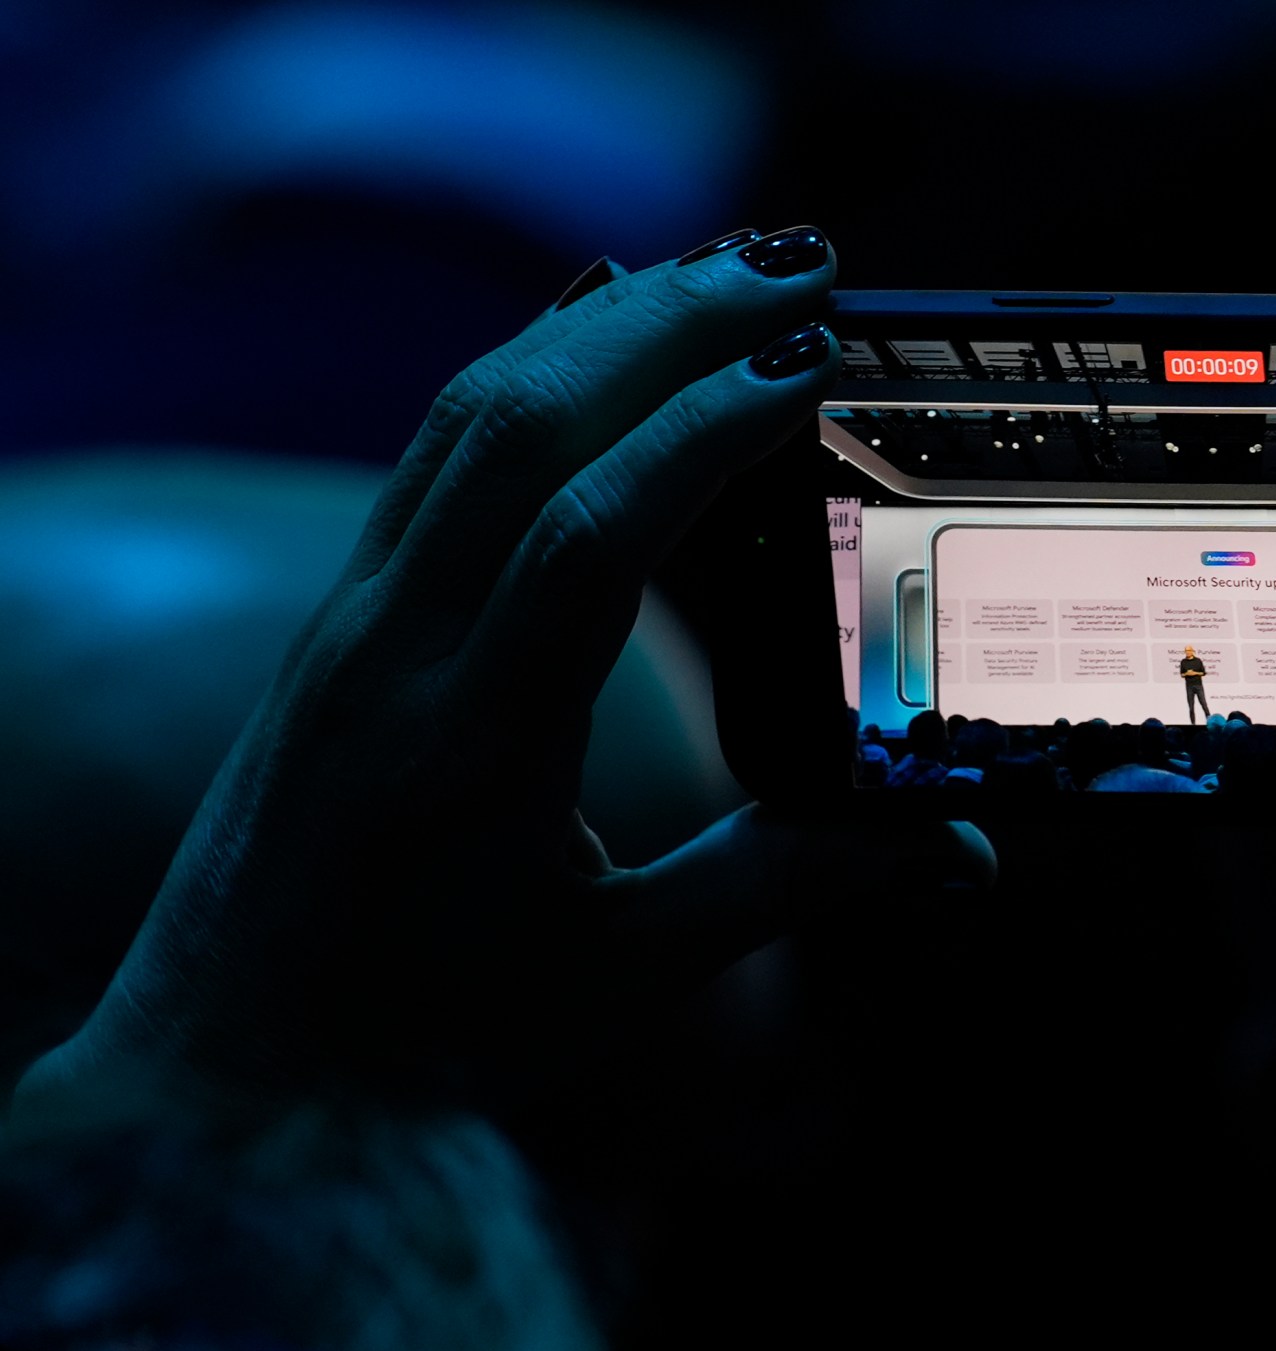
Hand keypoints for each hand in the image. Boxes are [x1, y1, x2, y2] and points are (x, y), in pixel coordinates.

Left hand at [19, 228, 989, 1102]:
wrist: (232, 1073)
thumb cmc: (433, 1034)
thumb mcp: (629, 968)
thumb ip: (794, 880)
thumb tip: (953, 841)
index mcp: (473, 741)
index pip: (587, 534)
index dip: (702, 429)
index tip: (809, 362)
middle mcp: (391, 652)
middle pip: (517, 424)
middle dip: (665, 321)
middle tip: (798, 263)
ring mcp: (349, 622)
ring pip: (463, 415)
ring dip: (597, 322)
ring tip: (719, 267)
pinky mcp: (338, 619)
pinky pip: (430, 452)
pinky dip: (524, 369)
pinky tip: (594, 331)